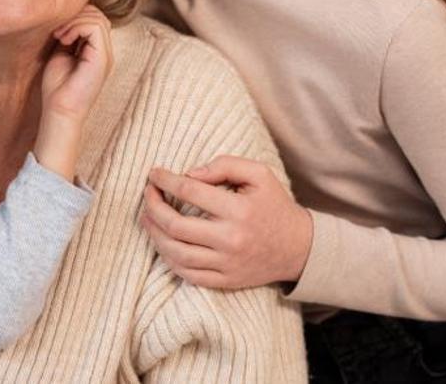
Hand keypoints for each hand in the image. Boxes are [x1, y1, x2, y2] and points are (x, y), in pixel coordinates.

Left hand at [34, 6, 113, 181]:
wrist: (60, 111)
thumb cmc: (57, 88)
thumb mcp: (60, 54)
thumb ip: (67, 36)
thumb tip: (66, 16)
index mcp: (96, 51)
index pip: (94, 18)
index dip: (75, 17)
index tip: (56, 30)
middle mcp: (104, 51)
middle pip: (98, 14)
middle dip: (74, 15)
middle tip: (57, 32)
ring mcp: (105, 55)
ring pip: (97, 18)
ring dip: (74, 21)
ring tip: (59, 36)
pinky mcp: (102, 59)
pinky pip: (95, 27)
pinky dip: (76, 27)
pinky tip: (64, 40)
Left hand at [141, 156, 312, 289]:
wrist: (299, 248)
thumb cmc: (274, 205)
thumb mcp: (259, 174)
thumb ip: (225, 165)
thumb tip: (190, 173)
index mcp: (238, 210)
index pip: (189, 191)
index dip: (165, 180)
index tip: (154, 173)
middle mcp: (230, 239)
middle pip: (175, 225)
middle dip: (152, 206)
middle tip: (147, 194)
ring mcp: (226, 263)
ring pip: (175, 253)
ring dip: (154, 234)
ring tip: (146, 218)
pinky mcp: (225, 281)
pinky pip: (187, 274)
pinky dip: (168, 259)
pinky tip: (162, 243)